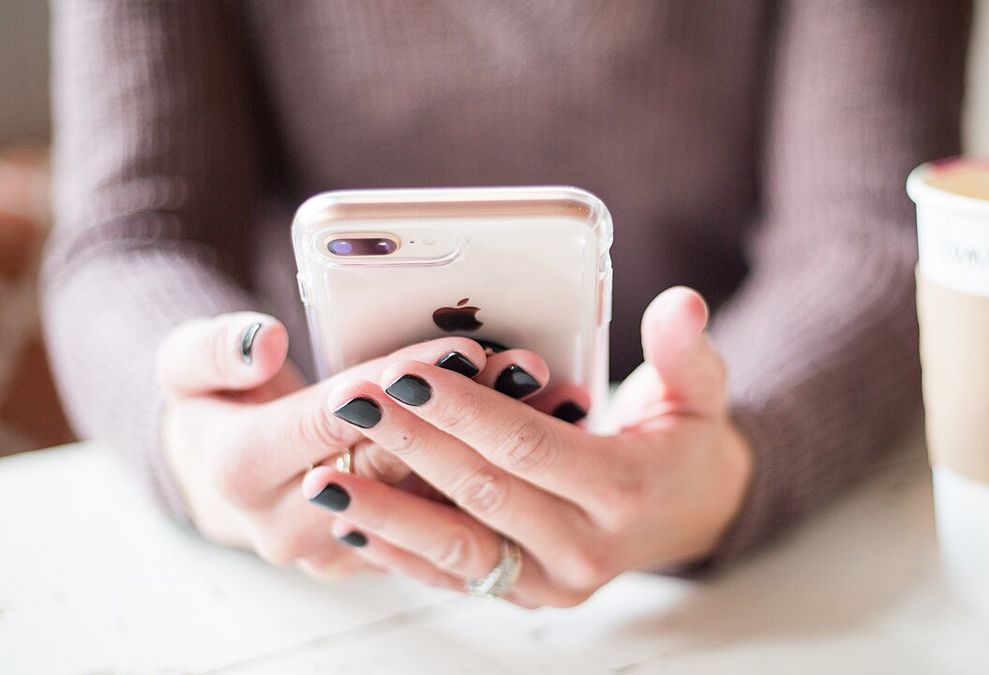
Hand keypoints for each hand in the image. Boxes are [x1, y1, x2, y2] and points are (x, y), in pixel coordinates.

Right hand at [156, 312, 550, 578]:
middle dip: (463, 409)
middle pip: (394, 461)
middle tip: (524, 367)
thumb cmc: (216, 405)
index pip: (335, 418)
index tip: (463, 348)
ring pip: (428, 494)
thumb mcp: (187, 364)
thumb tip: (263, 344)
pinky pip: (441, 515)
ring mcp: (337, 549)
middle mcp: (288, 524)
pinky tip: (541, 432)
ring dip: (489, 444)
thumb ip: (215, 349)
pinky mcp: (376, 556)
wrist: (222, 474)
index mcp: (240, 471)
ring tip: (543, 396)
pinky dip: (488, 471)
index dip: (402, 381)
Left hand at [304, 287, 752, 605]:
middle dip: (409, 445)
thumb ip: (684, 348)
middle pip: (481, 493)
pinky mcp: (526, 595)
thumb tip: (683, 304)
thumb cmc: (683, 440)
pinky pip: (455, 577)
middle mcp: (588, 548)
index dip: (464, 410)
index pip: (529, 446)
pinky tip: (353, 520)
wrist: (690, 514)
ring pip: (457, 549)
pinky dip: (401, 552)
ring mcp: (553, 582)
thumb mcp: (698, 389)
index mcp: (625, 489)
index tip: (406, 373)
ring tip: (326, 477)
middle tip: (349, 403)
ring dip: (387, 512)